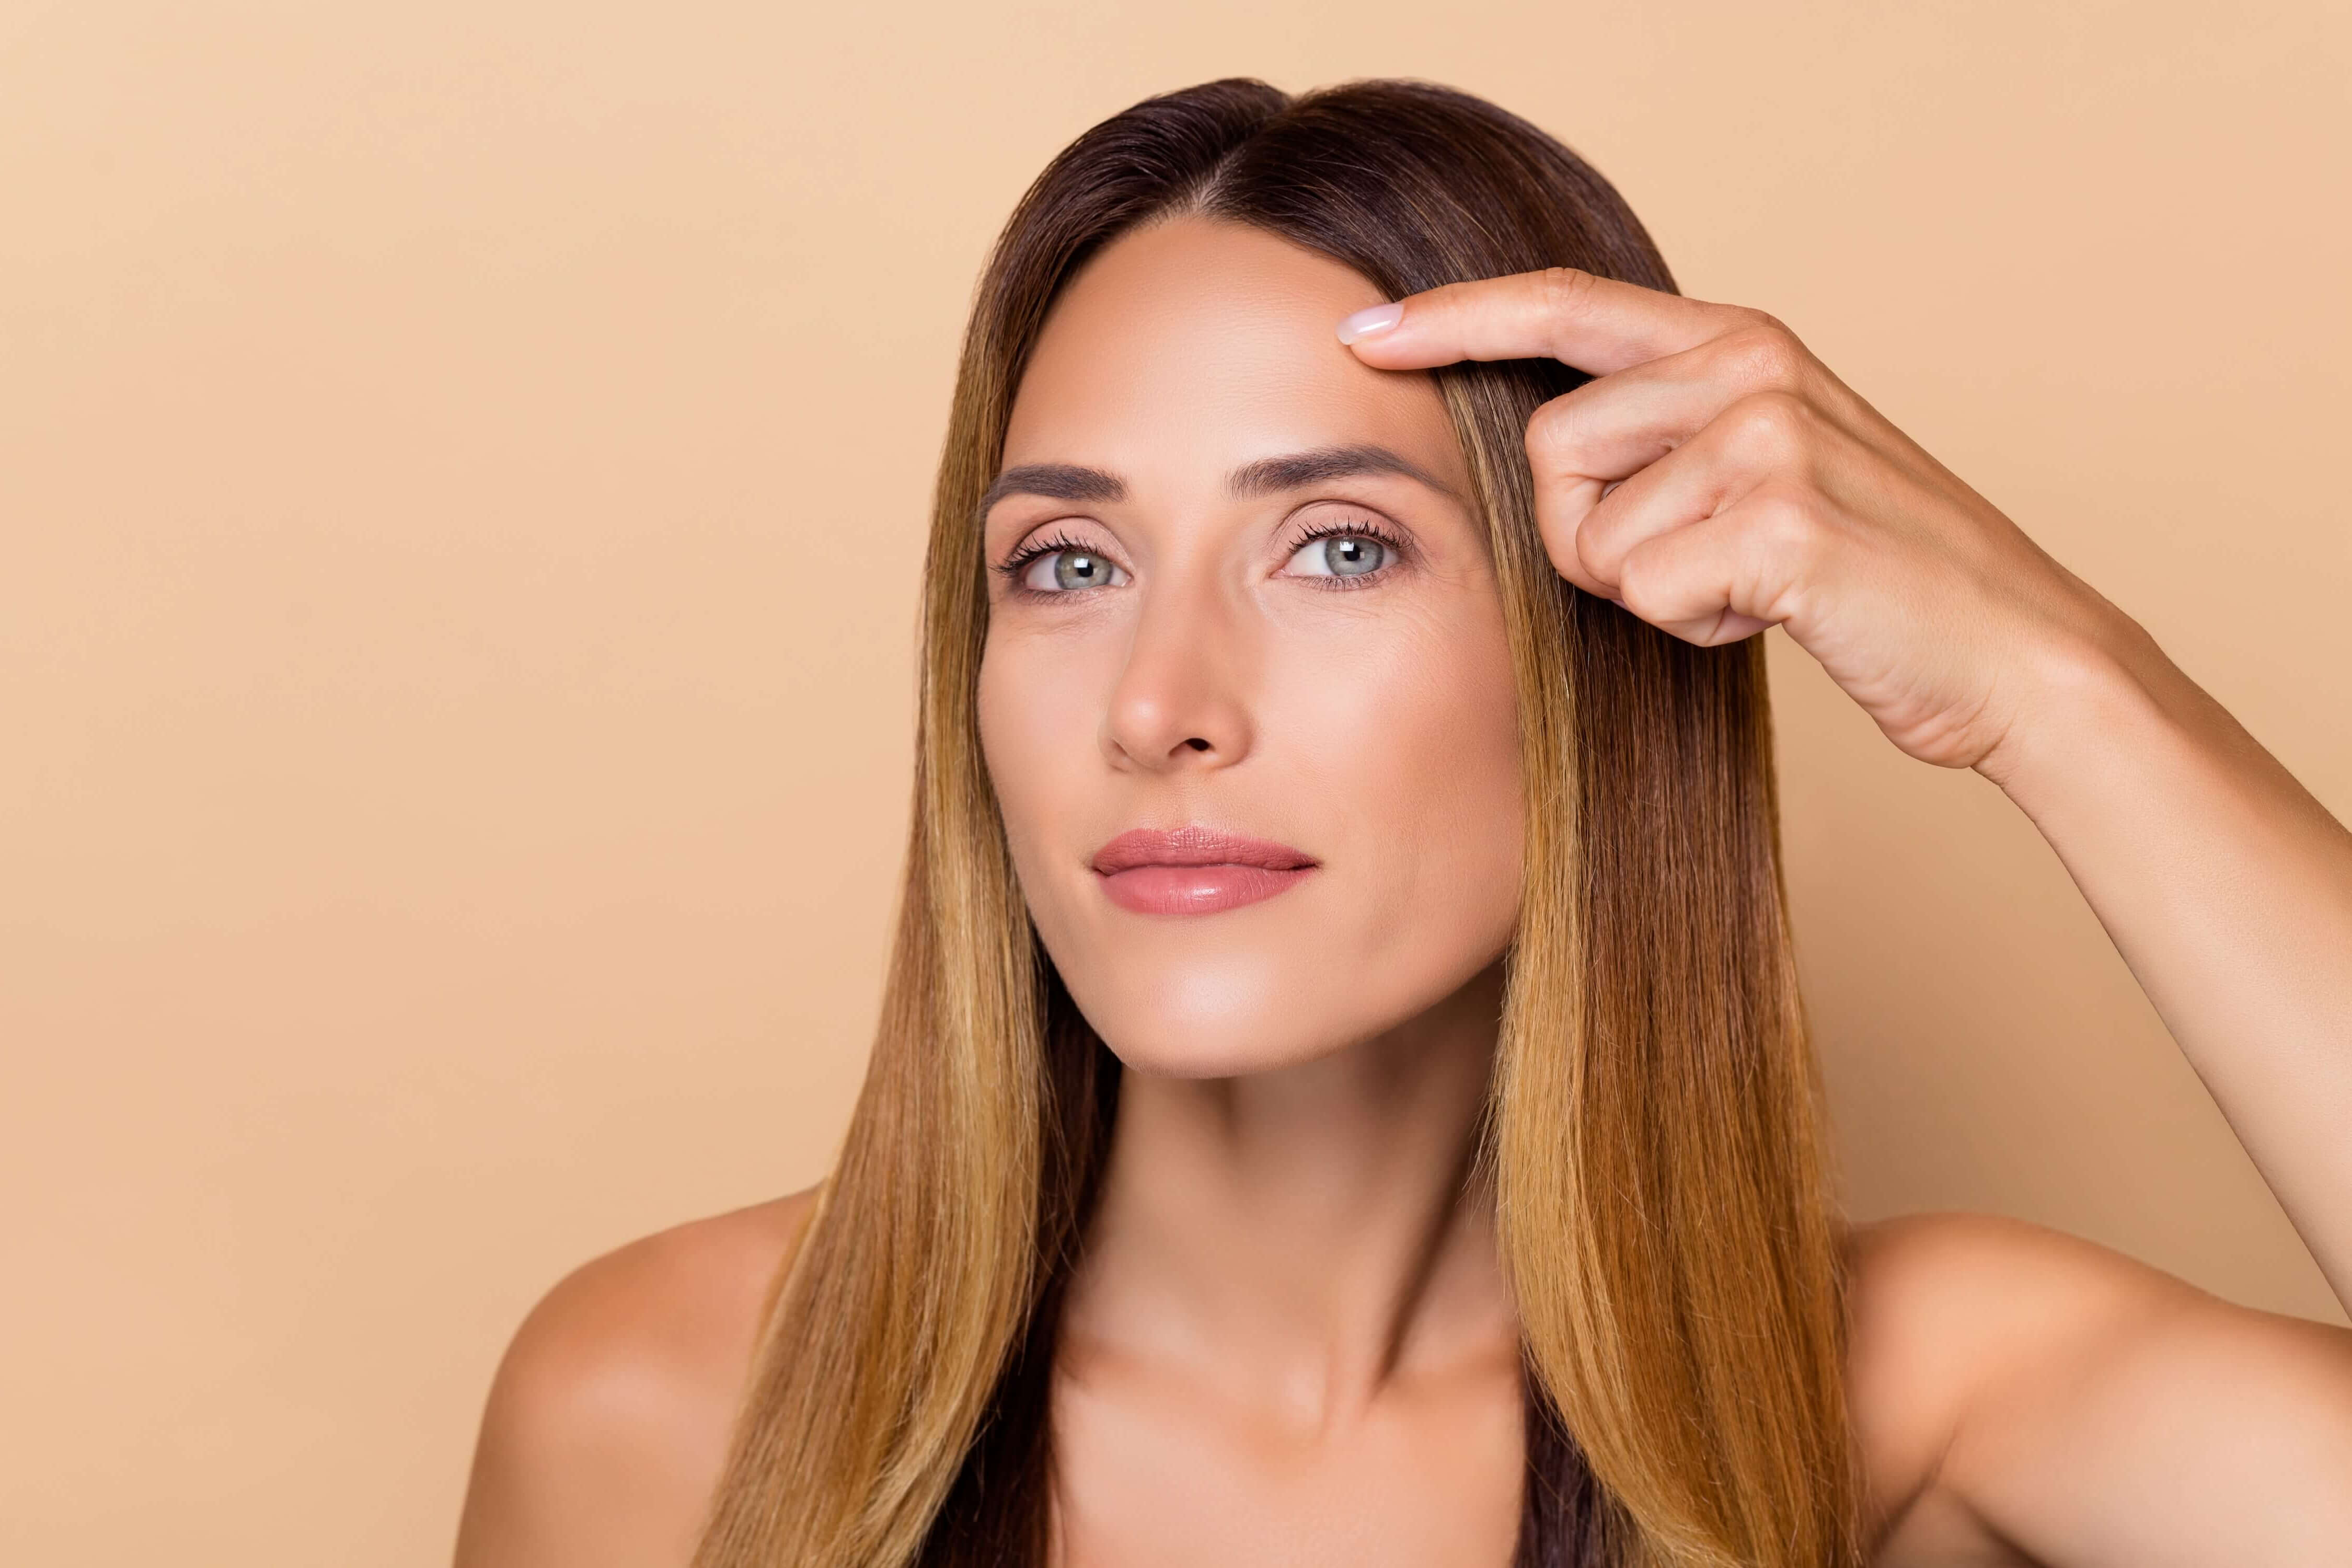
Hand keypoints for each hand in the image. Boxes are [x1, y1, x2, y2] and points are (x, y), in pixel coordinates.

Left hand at [1337, 268, 2140, 776]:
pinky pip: (1644, 590)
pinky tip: (1776, 614)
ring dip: (1650, 588)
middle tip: (1695, 564)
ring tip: (1751, 584)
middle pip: (1549, 451)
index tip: (1366, 335)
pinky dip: (1694, 627)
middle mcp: (1748, 363)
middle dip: (1590, 537)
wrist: (2010, 653)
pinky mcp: (1777, 514)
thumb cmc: (1870, 578)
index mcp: (1738, 341)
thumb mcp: (1763, 467)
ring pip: (1589, 532)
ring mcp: (1767, 430)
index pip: (1562, 305)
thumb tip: (1537, 446)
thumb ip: (1665, 431)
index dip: (1453, 317)